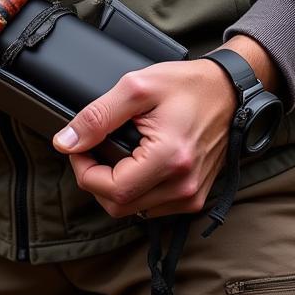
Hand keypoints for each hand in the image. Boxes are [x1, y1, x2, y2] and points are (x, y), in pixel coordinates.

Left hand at [53, 36, 279, 219]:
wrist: (228, 90)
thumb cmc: (187, 84)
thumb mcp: (137, 87)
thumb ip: (98, 116)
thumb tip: (65, 142)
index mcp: (169, 159)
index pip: (110, 190)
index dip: (83, 170)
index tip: (78, 146)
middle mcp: (183, 186)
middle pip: (118, 206)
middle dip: (96, 179)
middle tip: (93, 147)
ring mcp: (192, 196)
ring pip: (134, 211)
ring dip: (115, 187)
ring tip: (115, 152)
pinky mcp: (195, 197)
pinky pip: (152, 207)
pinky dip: (135, 190)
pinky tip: (134, 163)